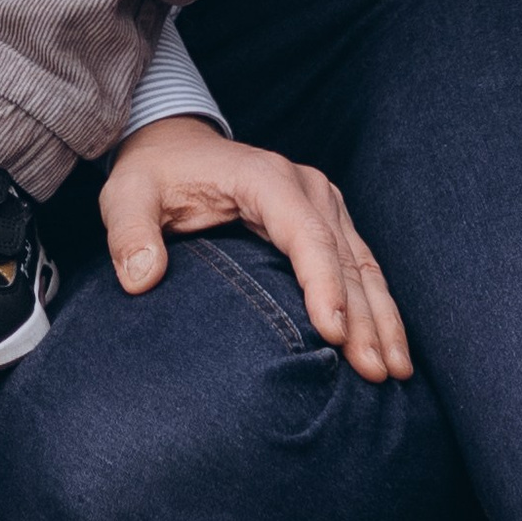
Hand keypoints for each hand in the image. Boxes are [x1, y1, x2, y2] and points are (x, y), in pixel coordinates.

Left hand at [99, 116, 412, 382]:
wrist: (173, 147)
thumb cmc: (152, 176)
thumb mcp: (126, 196)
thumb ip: (130, 233)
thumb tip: (141, 278)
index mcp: (264, 178)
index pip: (305, 234)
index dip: (323, 284)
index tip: (334, 334)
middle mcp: (304, 187)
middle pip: (345, 256)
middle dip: (365, 316)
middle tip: (376, 373)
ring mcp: (322, 202)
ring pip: (362, 264)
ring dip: (382, 317)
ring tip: (394, 371)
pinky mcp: (328, 220)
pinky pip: (359, 266)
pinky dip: (377, 306)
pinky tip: (388, 347)